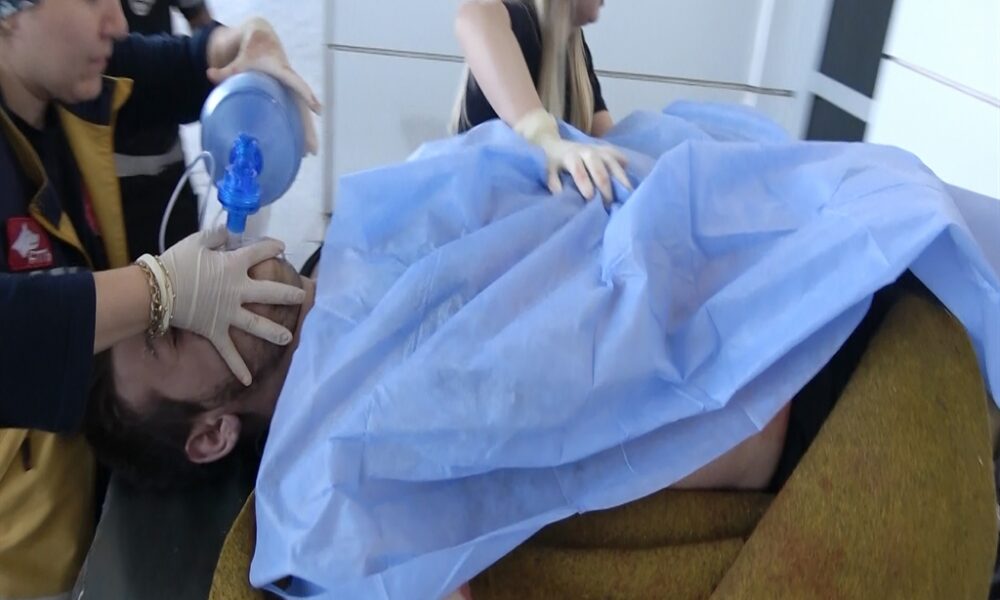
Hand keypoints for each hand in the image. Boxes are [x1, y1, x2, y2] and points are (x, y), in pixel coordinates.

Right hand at [160, 227, 305, 385]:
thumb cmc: (176, 263)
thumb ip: (215, 236)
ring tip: (289, 338)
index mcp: (234, 265)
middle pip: (270, 293)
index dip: (272, 247)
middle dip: (288, 295)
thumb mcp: (196, 241)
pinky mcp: (216, 330)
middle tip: (302, 297)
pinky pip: (228, 352)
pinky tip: (249, 380)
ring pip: (257, 324)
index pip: (259, 253)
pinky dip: (237, 367)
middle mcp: (238, 291)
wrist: (157, 289)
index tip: (281, 247)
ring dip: (274, 332)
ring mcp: (228, 313)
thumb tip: (227, 232)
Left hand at [207, 17, 320, 154]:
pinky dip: (298, 128)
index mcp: (282, 72)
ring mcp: (290, 91)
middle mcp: (290, 84)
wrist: (263, 39)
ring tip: (309, 153)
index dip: (306, 96)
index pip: (296, 85)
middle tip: (312, 150)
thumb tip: (209, 74)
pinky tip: (299, 145)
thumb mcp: (240, 60)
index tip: (317, 110)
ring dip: (306, 133)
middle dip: (308, 128)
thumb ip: (226, 70)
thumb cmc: (255, 49)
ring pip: (301, 114)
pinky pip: (295, 113)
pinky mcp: (287, 95)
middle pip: (302, 109)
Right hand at [514, 108, 629, 201]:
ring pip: (577, 167)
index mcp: (597, 151)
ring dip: (584, 181)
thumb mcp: (597, 154)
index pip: (613, 162)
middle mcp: (584, 152)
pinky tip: (560, 195)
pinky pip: (552, 174)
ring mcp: (566, 156)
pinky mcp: (549, 164)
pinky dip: (556, 184)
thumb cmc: (578, 155)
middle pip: (598, 164)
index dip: (621, 178)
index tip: (626, 195)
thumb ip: (612, 162)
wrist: (549, 143)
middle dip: (604, 183)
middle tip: (609, 202)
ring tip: (590, 197)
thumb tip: (629, 173)